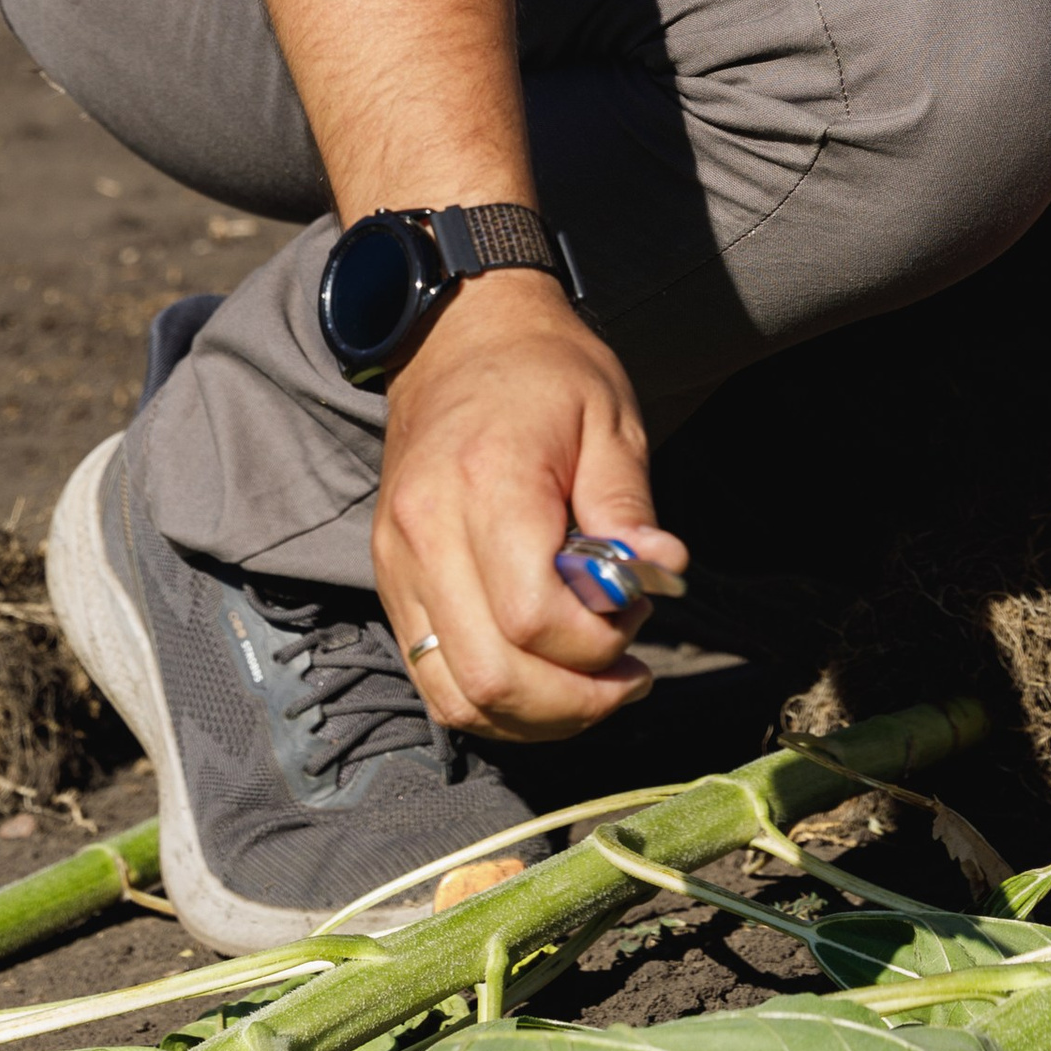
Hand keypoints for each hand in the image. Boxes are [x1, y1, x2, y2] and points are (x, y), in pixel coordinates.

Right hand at [371, 276, 689, 740]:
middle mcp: (425, 534)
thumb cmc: (545, 372)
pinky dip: (493, 699)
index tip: (638, 614)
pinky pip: (432, 676)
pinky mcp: (391, 579)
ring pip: (455, 695)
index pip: (533, 618)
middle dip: (574, 701)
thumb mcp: (610, 420)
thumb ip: (630, 507)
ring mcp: (397, 563)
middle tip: (628, 677)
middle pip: (491, 676)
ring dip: (535, 716)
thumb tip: (660, 574)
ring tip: (594, 687)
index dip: (596, 644)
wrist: (458, 334)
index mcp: (486, 486)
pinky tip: (546, 678)